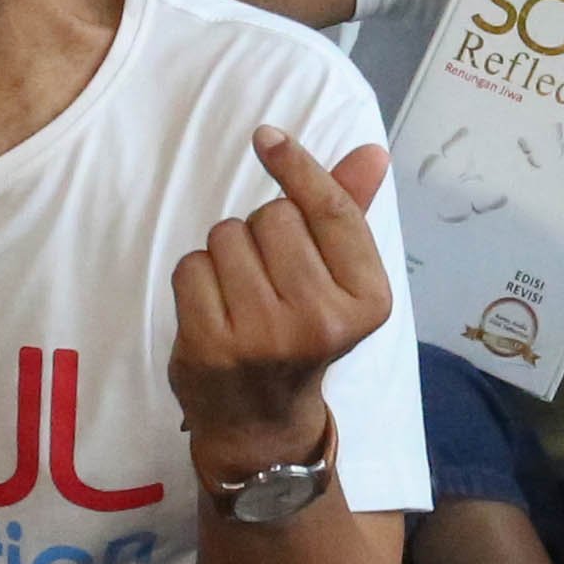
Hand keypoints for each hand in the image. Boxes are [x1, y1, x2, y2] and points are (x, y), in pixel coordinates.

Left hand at [169, 127, 395, 471]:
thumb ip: (349, 212)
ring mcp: (265, 337)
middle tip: (270, 280)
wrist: (262, 425)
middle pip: (273, 217)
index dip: (298, 167)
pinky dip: (196, 278)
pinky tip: (213, 311)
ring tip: (242, 296)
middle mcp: (322, 321)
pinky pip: (191, 266)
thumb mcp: (338, 281)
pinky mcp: (212, 346)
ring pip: (227, 236)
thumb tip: (372, 151)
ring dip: (226, 254)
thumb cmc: (302, 335)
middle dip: (262, 232)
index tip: (268, 137)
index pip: (329, 210)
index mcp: (368, 300)